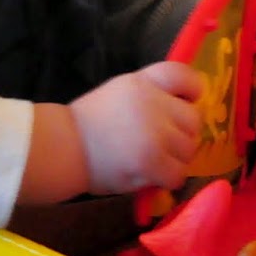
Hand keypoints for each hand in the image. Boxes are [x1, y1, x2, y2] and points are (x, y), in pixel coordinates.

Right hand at [70, 61, 201, 194]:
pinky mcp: (152, 160)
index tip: (186, 103)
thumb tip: (182, 108)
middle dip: (182, 134)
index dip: (192, 90)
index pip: (183, 76)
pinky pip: (178, 173)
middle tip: (163, 144)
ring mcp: (154, 132)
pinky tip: (152, 177)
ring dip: (176, 159)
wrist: (62, 148)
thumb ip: (149, 95)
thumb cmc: (88, 125)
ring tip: (154, 162)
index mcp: (142, 82)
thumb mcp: (118, 93)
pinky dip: (168, 179)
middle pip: (193, 118)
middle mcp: (152, 102)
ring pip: (189, 148)